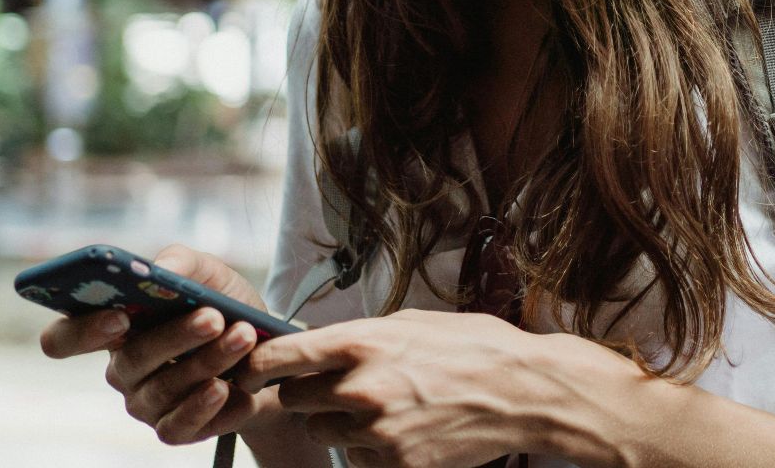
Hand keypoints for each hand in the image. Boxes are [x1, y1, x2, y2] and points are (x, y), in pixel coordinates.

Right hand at [37, 244, 284, 445]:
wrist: (273, 350)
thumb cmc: (225, 307)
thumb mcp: (208, 274)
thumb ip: (180, 263)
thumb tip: (161, 270)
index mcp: (113, 327)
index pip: (63, 338)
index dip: (82, 331)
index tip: (119, 316)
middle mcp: (122, 369)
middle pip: (129, 361)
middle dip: (175, 337)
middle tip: (214, 317)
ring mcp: (145, 403)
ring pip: (164, 389)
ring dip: (208, 362)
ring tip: (244, 337)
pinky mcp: (174, 429)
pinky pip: (179, 426)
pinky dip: (208, 407)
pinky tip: (230, 388)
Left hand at [238, 309, 571, 467]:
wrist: (524, 391)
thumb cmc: (474, 348)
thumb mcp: (412, 322)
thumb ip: (361, 337)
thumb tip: (318, 346)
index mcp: (364, 343)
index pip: (282, 357)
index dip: (257, 363)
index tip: (250, 367)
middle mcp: (363, 387)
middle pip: (295, 399)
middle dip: (308, 392)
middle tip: (337, 385)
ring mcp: (377, 431)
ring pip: (323, 432)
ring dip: (338, 421)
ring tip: (379, 406)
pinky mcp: (395, 464)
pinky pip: (357, 459)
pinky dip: (369, 448)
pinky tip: (402, 429)